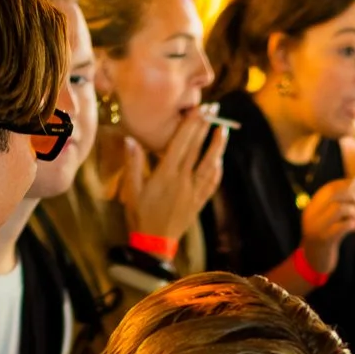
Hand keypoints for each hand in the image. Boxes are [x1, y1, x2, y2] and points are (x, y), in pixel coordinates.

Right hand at [120, 109, 226, 246]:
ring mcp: (193, 192)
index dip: (191, 124)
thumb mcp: (131, 190)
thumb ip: (133, 164)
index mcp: (166, 174)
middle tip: (214, 109)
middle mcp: (183, 180)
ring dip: (218, 147)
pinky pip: (212, 183)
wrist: (154, 244)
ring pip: (210, 165)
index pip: (181, 143)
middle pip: (197, 149)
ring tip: (224, 130)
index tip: (199, 109)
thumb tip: (130, 140)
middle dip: (206, 127)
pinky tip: (220, 160)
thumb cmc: (140, 216)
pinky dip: (217, 170)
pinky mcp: (198, 202)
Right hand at [299, 175, 354, 276]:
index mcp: (311, 207)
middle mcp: (311, 215)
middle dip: (350, 194)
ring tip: (354, 217)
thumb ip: (339, 203)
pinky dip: (351, 224)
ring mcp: (316, 227)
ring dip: (351, 210)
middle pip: (333, 196)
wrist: (314, 260)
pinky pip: (342, 226)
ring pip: (338, 209)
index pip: (329, 189)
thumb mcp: (328, 219)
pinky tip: (353, 226)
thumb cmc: (326, 236)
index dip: (346, 183)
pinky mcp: (324, 239)